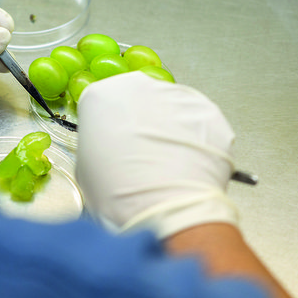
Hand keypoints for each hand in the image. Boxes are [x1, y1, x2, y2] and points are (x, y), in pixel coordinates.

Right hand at [75, 71, 238, 239]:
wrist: (166, 210)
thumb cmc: (121, 195)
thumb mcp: (88, 171)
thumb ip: (98, 146)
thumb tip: (109, 152)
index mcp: (103, 95)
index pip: (105, 103)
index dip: (111, 127)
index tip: (116, 143)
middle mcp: (140, 87)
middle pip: (141, 101)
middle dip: (143, 124)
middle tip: (143, 157)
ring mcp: (178, 96)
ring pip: (173, 111)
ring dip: (171, 132)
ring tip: (169, 166)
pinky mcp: (209, 112)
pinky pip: (201, 125)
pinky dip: (198, 143)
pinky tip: (189, 166)